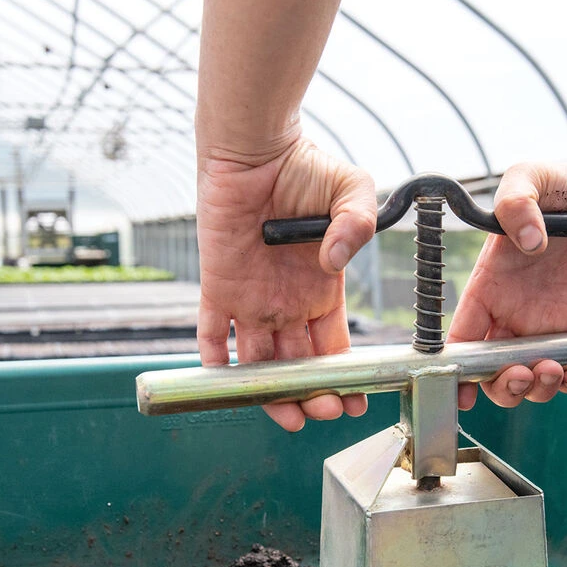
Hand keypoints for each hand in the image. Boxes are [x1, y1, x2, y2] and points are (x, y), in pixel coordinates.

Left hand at [196, 137, 375, 430]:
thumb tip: (336, 260)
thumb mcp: (352, 190)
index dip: (342, 378)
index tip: (353, 403)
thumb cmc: (305, 166)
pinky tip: (226, 386)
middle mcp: (286, 304)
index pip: (332, 348)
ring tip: (290, 418)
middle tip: (322, 413)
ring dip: (272, 392)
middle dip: (311, 395)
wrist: (256, 148)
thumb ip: (357, 224)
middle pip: (297, 366)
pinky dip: (213, 361)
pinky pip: (209, 332)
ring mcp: (250, 300)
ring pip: (258, 361)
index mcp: (321, 291)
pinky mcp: (217, 287)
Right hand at [448, 160, 566, 408]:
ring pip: (527, 380)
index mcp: (487, 288)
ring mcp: (544, 328)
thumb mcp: (531, 176)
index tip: (458, 390)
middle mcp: (510, 316)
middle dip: (499, 385)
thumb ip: (516, 201)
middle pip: (490, 372)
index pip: (461, 339)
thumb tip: (529, 242)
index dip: (455, 370)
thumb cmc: (564, 187)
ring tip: (552, 369)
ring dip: (534, 389)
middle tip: (521, 372)